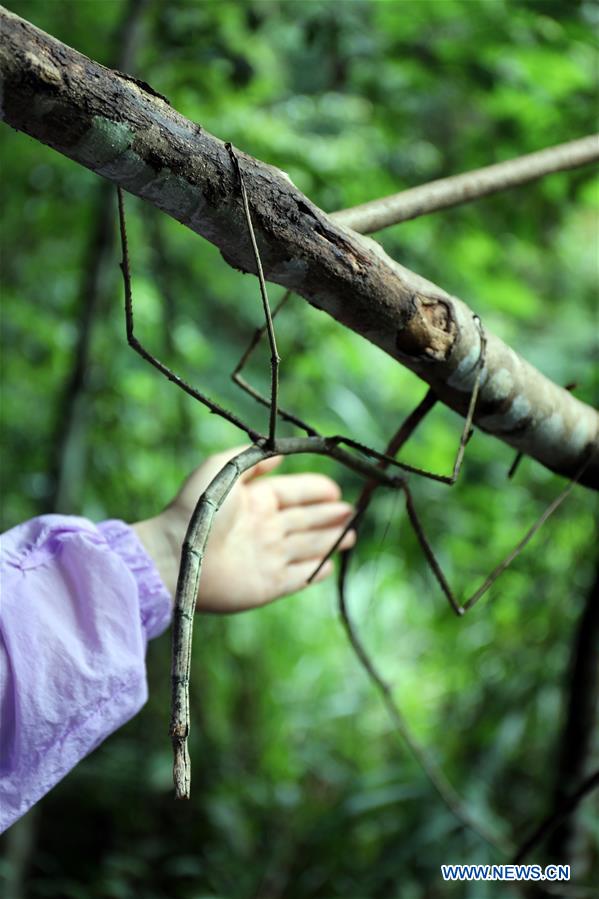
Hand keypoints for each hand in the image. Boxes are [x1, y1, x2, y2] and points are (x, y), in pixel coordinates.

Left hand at [133, 447, 355, 611]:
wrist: (177, 555)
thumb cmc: (197, 509)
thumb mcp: (223, 468)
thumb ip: (252, 460)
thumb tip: (280, 454)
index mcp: (256, 500)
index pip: (295, 493)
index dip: (316, 491)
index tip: (336, 489)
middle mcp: (265, 528)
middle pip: (306, 520)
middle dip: (330, 515)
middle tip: (354, 511)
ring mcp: (268, 558)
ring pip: (308, 547)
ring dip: (330, 541)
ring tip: (352, 535)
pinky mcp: (268, 585)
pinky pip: (298, 578)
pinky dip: (315, 571)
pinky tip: (329, 566)